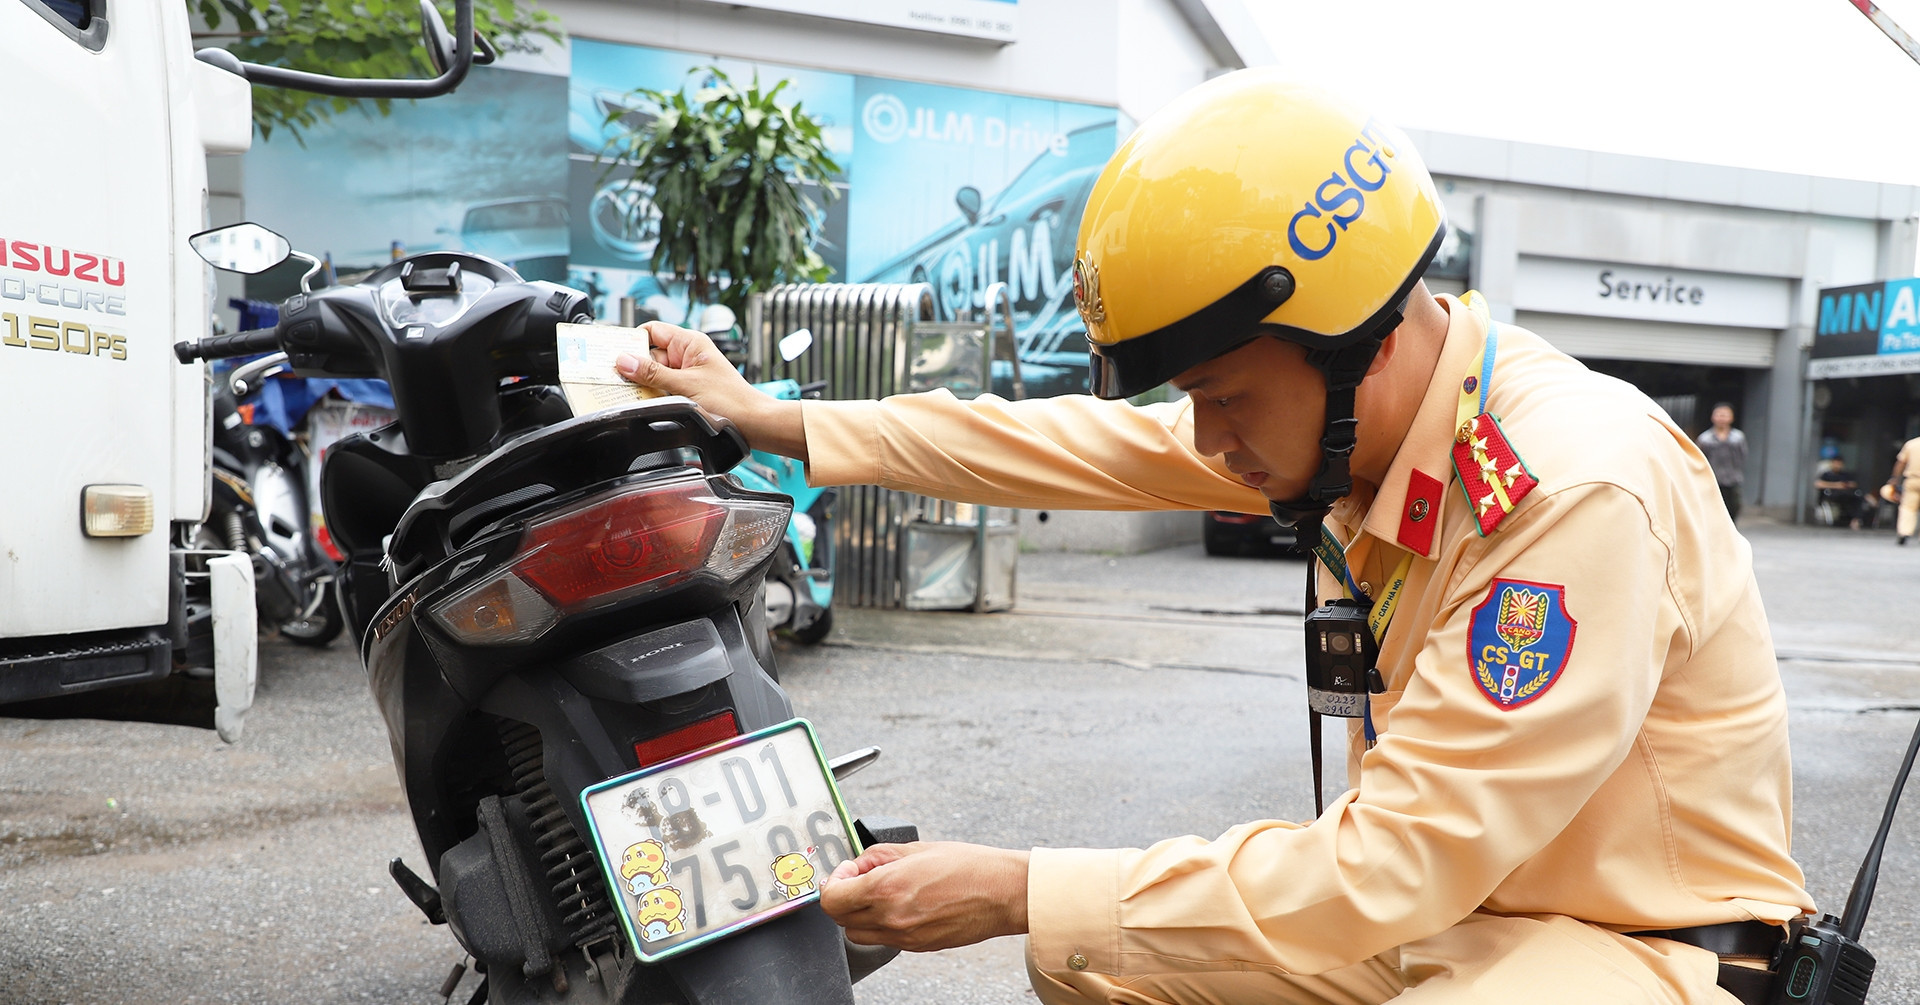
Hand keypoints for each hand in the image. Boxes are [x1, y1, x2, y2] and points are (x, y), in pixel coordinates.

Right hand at [613, 321, 807, 458]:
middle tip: (612, 377)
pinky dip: (652, 395)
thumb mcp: (685, 385)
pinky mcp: (688, 392)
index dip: (632, 340)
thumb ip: (653, 374)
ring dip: (642, 384)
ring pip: (654, 374)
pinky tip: (641, 403)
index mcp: (690, 343)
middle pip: (649, 355)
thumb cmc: (732, 402)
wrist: (754, 425)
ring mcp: (687, 374)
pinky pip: (663, 389)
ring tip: (624, 392)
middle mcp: (688, 355)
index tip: (612, 352)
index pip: (652, 331)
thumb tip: (624, 361)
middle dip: (633, 367)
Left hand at [818, 841, 1029, 951]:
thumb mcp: (917, 848)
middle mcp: (890, 917)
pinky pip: (884, 938)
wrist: (1002, 893)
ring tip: (880, 893)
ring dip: (859, 914)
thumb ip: (880, 856)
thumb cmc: (968, 867)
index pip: (832, 898)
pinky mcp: (917, 946)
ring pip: (858, 934)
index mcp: (886, 889)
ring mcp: (904, 937)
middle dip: (843, 896)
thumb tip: (860, 863)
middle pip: (840, 919)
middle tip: (860, 878)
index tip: (847, 870)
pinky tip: (901, 904)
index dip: (834, 881)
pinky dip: (882, 923)